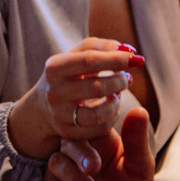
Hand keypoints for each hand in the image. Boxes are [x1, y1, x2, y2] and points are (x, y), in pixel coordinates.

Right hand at [7, 37, 144, 158]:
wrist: (43, 105)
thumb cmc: (70, 73)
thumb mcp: (79, 54)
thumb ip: (104, 47)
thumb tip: (130, 51)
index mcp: (54, 67)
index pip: (88, 61)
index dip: (115, 59)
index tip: (135, 59)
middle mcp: (54, 92)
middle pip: (96, 87)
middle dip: (119, 82)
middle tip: (127, 78)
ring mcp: (59, 115)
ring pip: (98, 114)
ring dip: (116, 103)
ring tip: (118, 94)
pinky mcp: (68, 133)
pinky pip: (99, 129)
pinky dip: (112, 118)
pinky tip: (111, 109)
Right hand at [37, 107, 153, 180]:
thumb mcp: (140, 170)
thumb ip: (137, 142)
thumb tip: (140, 110)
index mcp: (97, 143)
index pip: (87, 126)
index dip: (91, 131)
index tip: (105, 141)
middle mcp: (76, 156)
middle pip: (68, 143)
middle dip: (80, 155)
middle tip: (94, 169)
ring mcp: (61, 176)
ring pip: (55, 165)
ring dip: (74, 180)